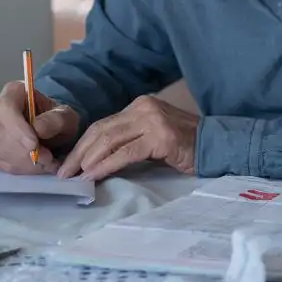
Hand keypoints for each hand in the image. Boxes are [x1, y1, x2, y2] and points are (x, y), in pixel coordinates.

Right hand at [0, 81, 79, 174]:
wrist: (50, 127)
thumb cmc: (57, 118)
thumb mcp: (66, 116)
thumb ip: (55, 119)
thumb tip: (37, 128)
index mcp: (13, 92)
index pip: (6, 109)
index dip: (17, 129)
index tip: (34, 145)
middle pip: (0, 133)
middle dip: (24, 152)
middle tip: (48, 159)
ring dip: (23, 162)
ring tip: (47, 163)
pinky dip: (18, 168)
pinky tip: (35, 167)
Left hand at [57, 95, 197, 180]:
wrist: (217, 145)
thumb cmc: (186, 146)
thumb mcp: (152, 138)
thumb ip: (128, 141)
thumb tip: (95, 161)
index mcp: (140, 105)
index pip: (102, 124)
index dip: (81, 145)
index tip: (67, 164)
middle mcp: (143, 107)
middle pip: (101, 130)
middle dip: (79, 153)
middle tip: (63, 173)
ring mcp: (152, 120)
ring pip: (109, 139)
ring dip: (88, 160)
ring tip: (75, 176)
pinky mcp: (159, 136)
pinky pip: (125, 152)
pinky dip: (106, 165)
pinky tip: (95, 175)